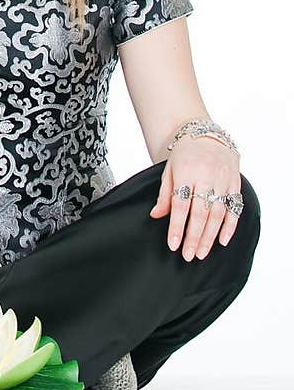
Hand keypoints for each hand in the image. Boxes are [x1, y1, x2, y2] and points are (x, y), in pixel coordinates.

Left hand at [150, 141, 241, 259]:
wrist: (205, 134)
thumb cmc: (184, 154)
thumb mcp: (169, 170)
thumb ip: (165, 194)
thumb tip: (155, 216)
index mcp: (186, 172)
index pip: (180, 204)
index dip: (177, 226)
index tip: (174, 245)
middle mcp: (205, 176)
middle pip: (200, 212)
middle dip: (194, 237)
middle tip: (189, 255)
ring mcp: (222, 179)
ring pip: (218, 213)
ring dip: (210, 236)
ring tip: (201, 253)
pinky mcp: (235, 182)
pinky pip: (234, 207)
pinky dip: (230, 226)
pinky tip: (223, 241)